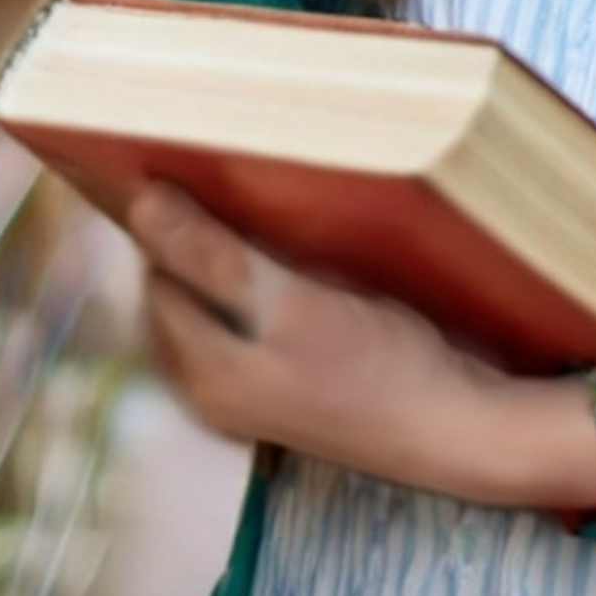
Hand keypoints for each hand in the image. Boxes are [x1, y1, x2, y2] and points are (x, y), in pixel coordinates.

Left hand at [117, 181, 595, 513]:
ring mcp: (249, 391)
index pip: (157, 272)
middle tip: (237, 184)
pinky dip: (256, 284)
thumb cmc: (375, 365)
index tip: (203, 170)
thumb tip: (142, 203)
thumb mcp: (290, 304)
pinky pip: (247, 320)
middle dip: (198, 239)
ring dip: (228, 258)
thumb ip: (212, 257)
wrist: (453, 425)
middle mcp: (211, 387)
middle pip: (180, 290)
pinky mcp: (286, 383)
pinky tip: (291, 261)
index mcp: (199, 370)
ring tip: (264, 214)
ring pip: (213, 303)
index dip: (175, 222)